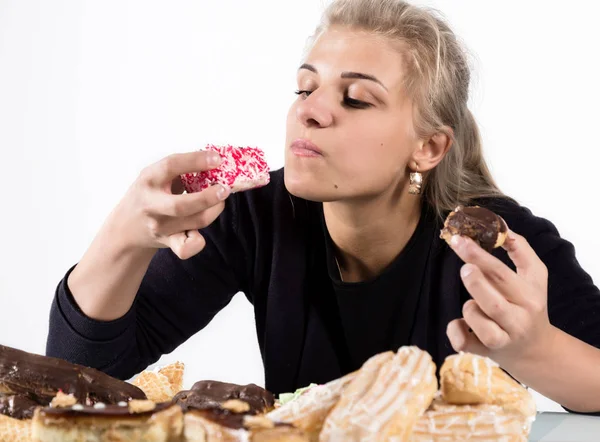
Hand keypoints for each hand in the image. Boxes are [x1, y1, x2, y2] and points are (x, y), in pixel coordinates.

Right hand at [110, 151, 229, 259]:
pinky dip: (197, 241)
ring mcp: (159, 225)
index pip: (171, 166)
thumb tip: (216, 161)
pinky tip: (200, 230)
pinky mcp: (167, 242)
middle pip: (182, 205)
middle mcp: (152, 204)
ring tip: (219, 201)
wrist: (126, 228)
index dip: (196, 161)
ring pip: (196, 221)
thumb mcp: (156, 176)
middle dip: (208, 197)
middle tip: (224, 189)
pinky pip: (186, 247)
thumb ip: (180, 169)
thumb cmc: (149, 195)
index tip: (217, 159)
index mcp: (149, 179)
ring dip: (214, 210)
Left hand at [446, 229, 556, 367]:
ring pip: (475, 319)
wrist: (536, 349)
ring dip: (468, 308)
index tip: (460, 239)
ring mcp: (502, 338)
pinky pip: (461, 341)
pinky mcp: (485, 352)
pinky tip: (463, 326)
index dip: (479, 255)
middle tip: (465, 268)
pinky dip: (455, 331)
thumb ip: (519, 248)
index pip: (501, 273)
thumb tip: (500, 222)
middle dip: (475, 282)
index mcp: (528, 297)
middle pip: (492, 301)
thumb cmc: (529, 304)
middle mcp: (517, 319)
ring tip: (476, 307)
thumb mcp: (534, 275)